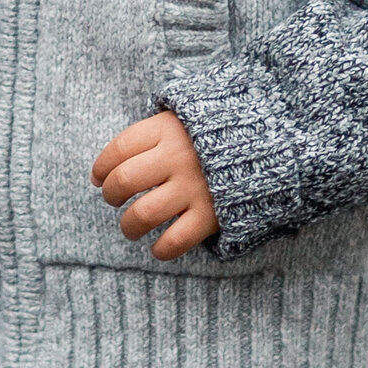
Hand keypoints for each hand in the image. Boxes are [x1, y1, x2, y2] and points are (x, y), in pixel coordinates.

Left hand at [92, 111, 219, 259]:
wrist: (269, 142)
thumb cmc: (216, 132)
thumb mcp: (184, 118)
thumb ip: (150, 136)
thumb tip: (104, 171)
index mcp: (167, 130)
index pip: (118, 149)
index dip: (101, 167)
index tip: (98, 178)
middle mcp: (177, 157)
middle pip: (124, 181)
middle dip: (110, 195)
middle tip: (114, 200)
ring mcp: (194, 187)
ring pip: (142, 214)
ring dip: (129, 226)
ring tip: (132, 228)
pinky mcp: (210, 214)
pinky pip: (175, 241)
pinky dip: (162, 250)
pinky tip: (159, 248)